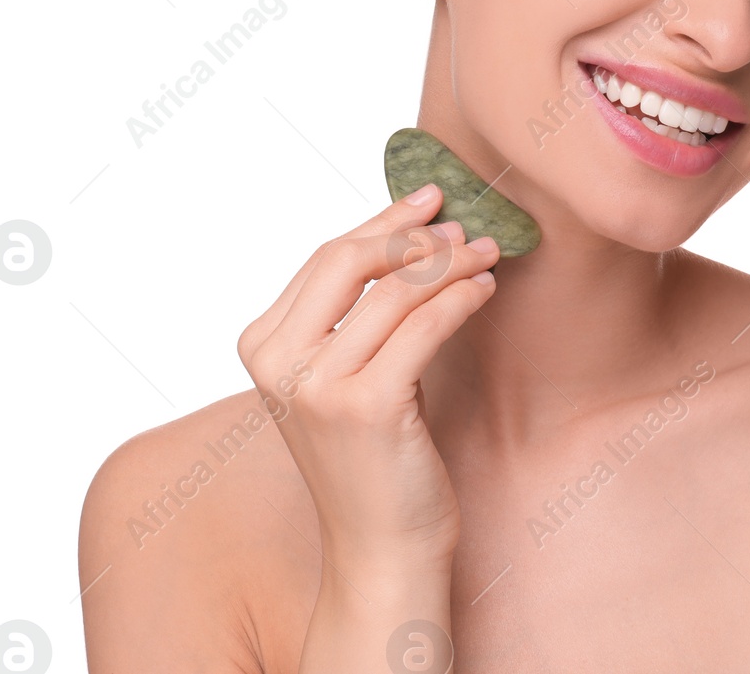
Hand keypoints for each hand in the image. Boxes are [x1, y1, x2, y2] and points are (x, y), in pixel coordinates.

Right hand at [237, 184, 498, 570]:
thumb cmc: (372, 459)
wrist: (380, 550)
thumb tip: (411, 232)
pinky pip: (425, 325)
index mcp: (262, 346)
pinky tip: (484, 289)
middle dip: (412, 233)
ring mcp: (317, 385)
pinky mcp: (366, 406)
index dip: (381, 224)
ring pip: (394, 290)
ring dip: (450, 261)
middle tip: (461, 222)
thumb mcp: (344, 375)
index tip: (427, 199)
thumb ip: (354, 313)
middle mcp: (278, 362)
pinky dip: (461, 297)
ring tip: (487, 252)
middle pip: (348, 260)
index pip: (325, 258)